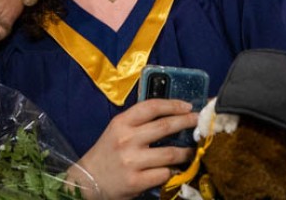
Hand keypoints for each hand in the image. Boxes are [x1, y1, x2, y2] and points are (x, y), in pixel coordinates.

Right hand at [78, 99, 197, 199]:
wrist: (88, 181)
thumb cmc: (107, 153)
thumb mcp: (117, 131)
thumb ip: (138, 123)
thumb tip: (170, 115)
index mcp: (121, 122)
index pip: (151, 107)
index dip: (172, 104)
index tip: (187, 106)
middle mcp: (126, 139)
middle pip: (164, 126)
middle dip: (186, 122)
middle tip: (198, 121)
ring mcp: (131, 161)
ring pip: (169, 153)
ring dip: (186, 152)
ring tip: (192, 150)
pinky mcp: (136, 181)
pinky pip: (164, 173)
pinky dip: (173, 171)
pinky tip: (176, 169)